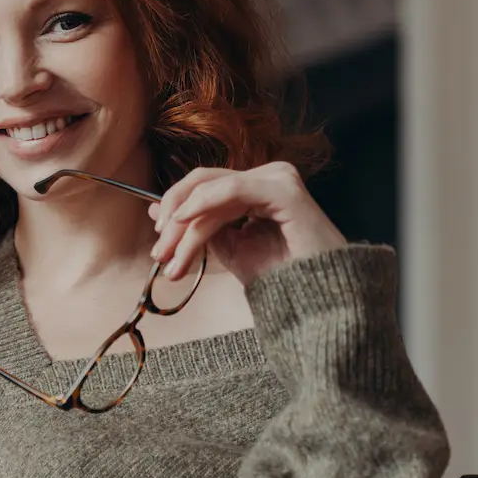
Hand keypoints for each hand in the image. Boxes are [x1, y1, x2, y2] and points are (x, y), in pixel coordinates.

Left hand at [146, 162, 346, 285]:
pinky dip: (203, 203)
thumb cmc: (281, 278)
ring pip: (212, 192)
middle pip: (204, 185)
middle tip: (159, 255)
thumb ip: (199, 227)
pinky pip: (233, 190)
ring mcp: (278, 179)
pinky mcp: (284, 190)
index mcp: (257, 187)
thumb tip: (158, 209)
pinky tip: (183, 221)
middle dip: (174, 220)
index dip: (175, 211)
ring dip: (184, 226)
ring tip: (171, 259)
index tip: (159, 247)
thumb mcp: (230, 249)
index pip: (205, 188)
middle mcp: (269, 176)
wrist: (319, 301)